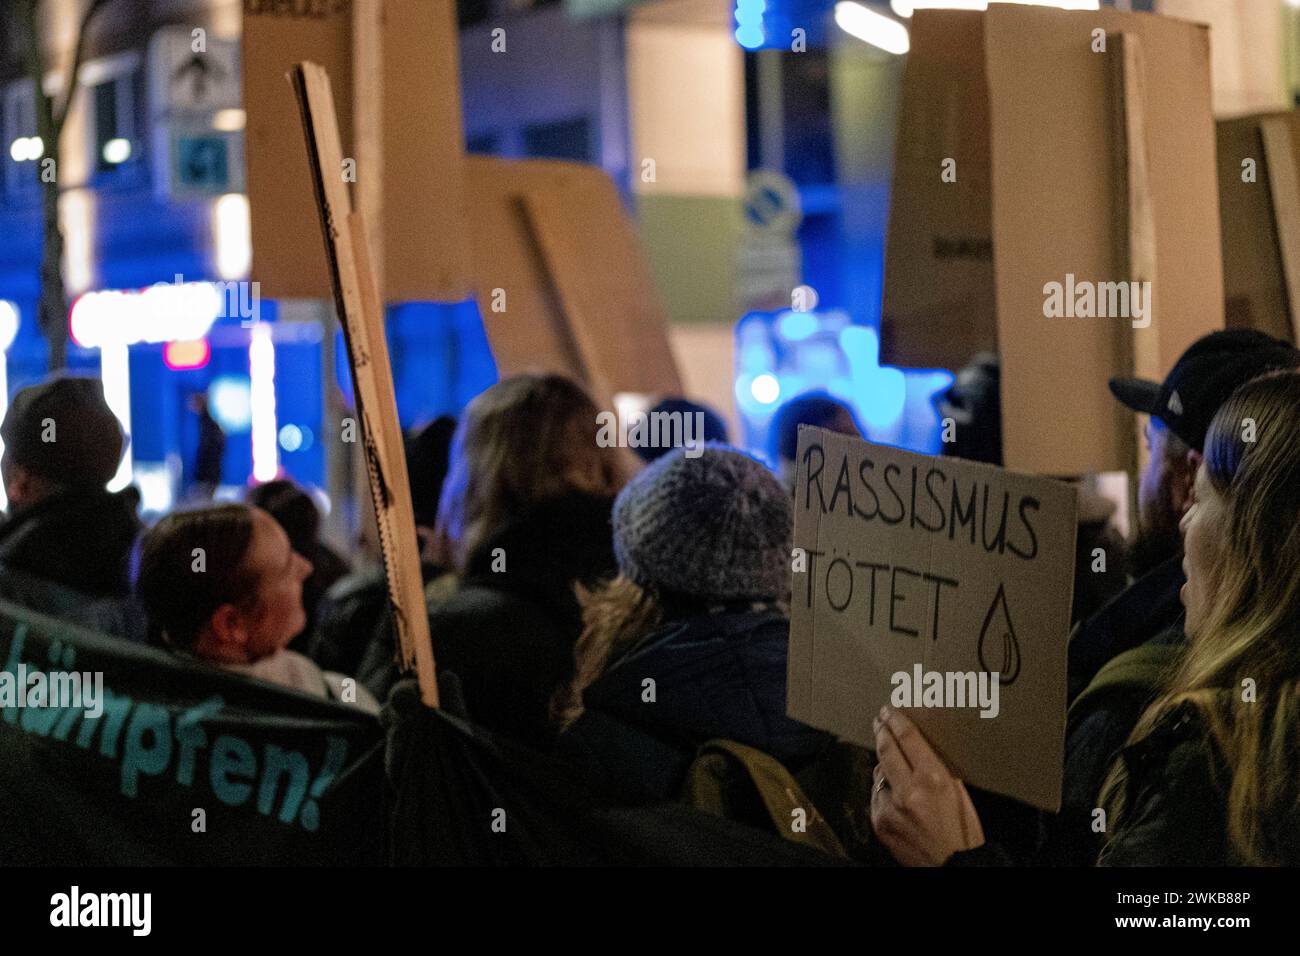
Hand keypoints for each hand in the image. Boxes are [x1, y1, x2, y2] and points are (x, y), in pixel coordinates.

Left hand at [870, 705, 984, 865]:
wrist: (953, 867)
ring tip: (896, 770)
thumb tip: (922, 750)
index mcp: (933, 779)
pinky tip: (895, 798)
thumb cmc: (963, 832)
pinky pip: (876, 797)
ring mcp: (890, 807)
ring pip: (879, 774)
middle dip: (881, 731)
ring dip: (885, 768)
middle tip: (879, 721)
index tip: (889, 711)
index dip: (896, 720)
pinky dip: (883, 793)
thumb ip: (938, 770)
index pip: (908, 738)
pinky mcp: (880, 822)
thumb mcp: (959, 794)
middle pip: (886, 749)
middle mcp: (908, 790)